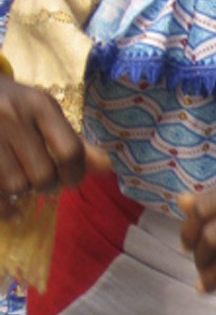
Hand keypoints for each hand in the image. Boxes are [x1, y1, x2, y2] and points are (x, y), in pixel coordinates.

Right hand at [0, 76, 110, 203]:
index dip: (75, 174)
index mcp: (38, 105)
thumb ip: (73, 140)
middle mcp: (12, 116)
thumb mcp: (43, 112)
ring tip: (19, 177)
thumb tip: (106, 167)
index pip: (70, 151)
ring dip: (22, 190)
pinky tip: (12, 211)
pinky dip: (5, 209)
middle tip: (42, 179)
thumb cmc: (12, 104)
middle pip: (43, 174)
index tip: (70, 179)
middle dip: (47, 184)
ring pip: (16, 186)